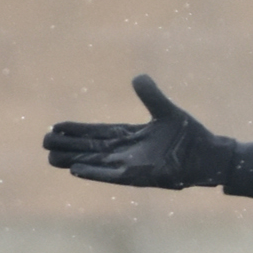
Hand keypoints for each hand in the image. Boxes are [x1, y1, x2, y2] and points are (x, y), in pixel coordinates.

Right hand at [45, 75, 235, 188]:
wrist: (209, 156)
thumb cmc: (190, 136)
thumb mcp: (167, 111)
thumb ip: (151, 95)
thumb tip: (137, 76)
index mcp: (131, 135)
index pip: (97, 132)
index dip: (76, 130)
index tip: (54, 127)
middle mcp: (127, 151)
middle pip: (90, 147)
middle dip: (68, 145)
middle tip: (43, 142)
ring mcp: (132, 165)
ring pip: (95, 162)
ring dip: (74, 159)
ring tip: (50, 158)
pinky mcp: (140, 176)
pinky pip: (112, 175)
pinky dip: (95, 173)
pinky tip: (75, 171)